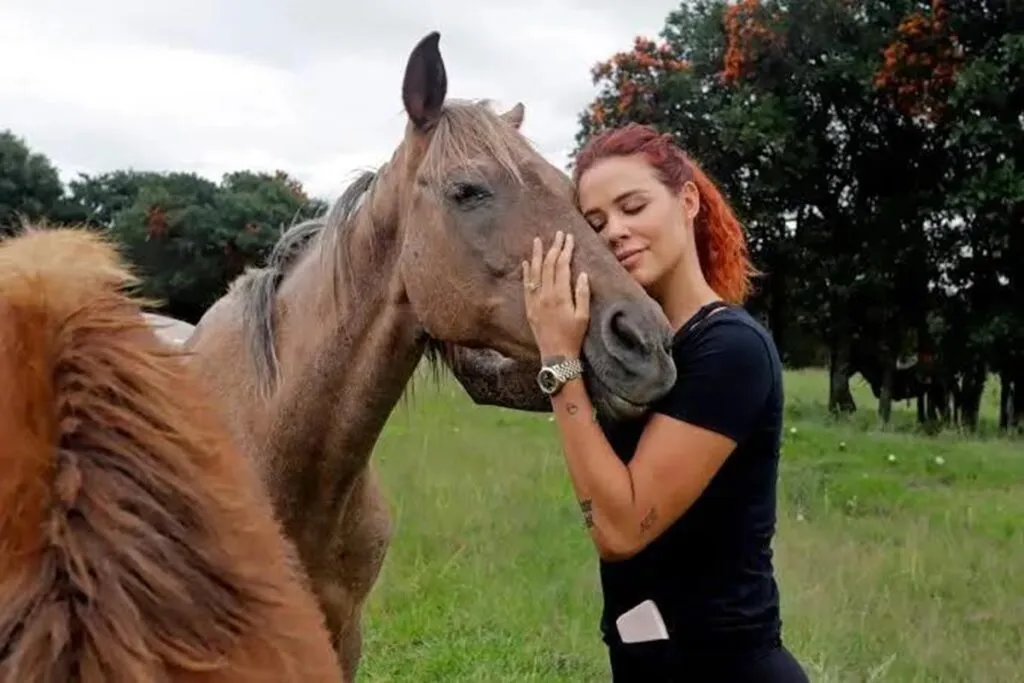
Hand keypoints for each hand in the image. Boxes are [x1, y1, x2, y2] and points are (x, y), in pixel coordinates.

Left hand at [522, 230, 590, 358]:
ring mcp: (535, 301)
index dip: (565, 250)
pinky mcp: (529, 308)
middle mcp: (545, 295)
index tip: (569, 238)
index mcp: (560, 295)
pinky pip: (526, 286)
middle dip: (553, 248)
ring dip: (537, 255)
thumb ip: (582, 293)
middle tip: (558, 234)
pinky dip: (526, 273)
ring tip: (538, 240)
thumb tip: (582, 274)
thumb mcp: (583, 316)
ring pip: (535, 272)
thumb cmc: (574, 336)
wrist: (556, 356)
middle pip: (548, 265)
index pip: (562, 266)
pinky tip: (527, 262)